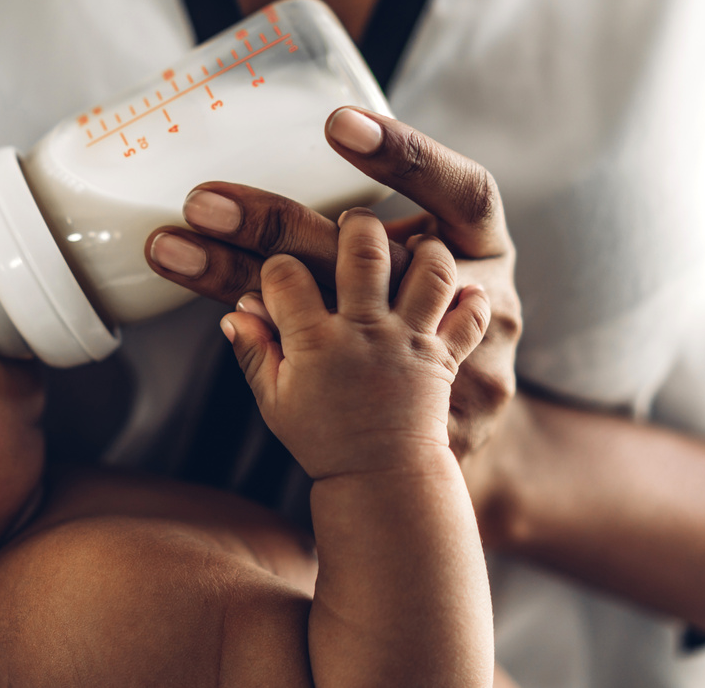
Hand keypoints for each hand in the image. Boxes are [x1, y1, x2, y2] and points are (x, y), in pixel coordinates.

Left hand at [145, 108, 521, 457]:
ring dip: (248, 281)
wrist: (473, 403)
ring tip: (178, 252)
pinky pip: (328, 377)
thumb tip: (319, 142)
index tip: (336, 124)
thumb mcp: (444, 240)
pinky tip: (229, 324)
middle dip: (278, 225)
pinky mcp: (414, 413)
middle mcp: (478, 296)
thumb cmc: (445, 296)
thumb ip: (388, 207)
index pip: (460, 189)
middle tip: (201, 201)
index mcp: (484, 242)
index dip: (404, 157)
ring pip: (336, 315)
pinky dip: (276, 348)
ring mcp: (455, 363)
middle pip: (372, 255)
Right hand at [220, 209, 491, 479]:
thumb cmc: (325, 442)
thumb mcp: (276, 401)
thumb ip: (253, 352)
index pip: (285, 274)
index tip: (280, 271)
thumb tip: (234, 311)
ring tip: (415, 243)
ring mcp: (408, 342)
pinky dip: (470, 299)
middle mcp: (364, 332)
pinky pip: (468, 317)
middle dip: (356, 226)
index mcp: (315, 342)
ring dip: (425, 249)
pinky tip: (463, 287)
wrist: (383, 481)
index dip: (276, 264)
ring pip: (427, 271)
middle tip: (353, 224)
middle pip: (362, 252)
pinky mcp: (442, 356)